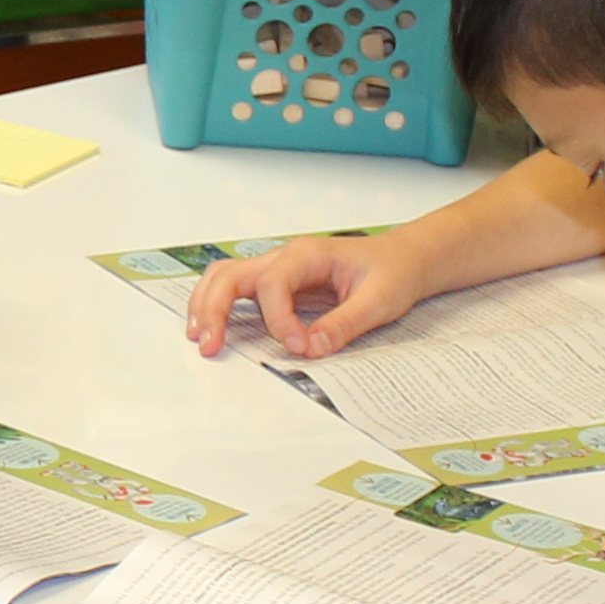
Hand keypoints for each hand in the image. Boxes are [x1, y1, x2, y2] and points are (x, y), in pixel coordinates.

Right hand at [183, 232, 426, 360]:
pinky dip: (218, 306)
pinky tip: (212, 328)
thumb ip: (344, 324)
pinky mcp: (278, 284)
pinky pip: (238, 289)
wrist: (404, 260)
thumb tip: (313, 348)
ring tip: (200, 337)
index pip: (274, 284)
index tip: (298, 346)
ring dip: (207, 305)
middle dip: (215, 308)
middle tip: (209, 344)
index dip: (279, 319)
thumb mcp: (379, 301)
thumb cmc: (392, 272)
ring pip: (226, 278)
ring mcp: (278, 269)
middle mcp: (286, 257)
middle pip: (233, 275)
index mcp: (309, 255)